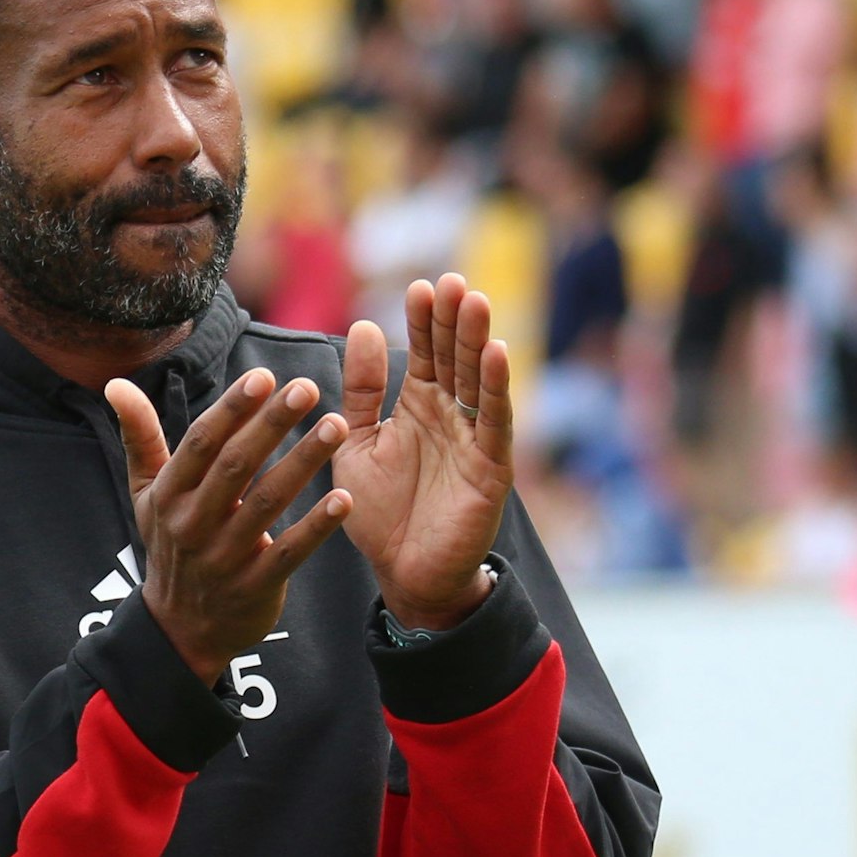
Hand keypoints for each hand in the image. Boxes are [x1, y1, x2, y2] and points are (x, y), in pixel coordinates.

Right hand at [106, 369, 353, 683]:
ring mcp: (224, 559)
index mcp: (169, 495)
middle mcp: (193, 524)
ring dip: (302, 463)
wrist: (180, 630)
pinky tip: (344, 498)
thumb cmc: (170, 544)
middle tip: (307, 388)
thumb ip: (140, 437)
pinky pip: (289, 553)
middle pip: (236, 466)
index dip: (231, 409)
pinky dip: (316, 527)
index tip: (263, 376)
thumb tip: (115, 384)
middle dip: (272, 424)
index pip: (200, 443)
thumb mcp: (146, 493)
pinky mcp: (255, 587)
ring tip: (335, 426)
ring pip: (267, 503)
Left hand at [336, 273, 514, 630]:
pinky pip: (495, 422)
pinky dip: (498, 388)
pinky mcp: (491, 469)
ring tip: (475, 302)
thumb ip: (361, 389)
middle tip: (454, 281)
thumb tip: (361, 324)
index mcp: (417, 406)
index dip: (423, 321)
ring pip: (478, 381)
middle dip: (454, 320)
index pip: (423, 353)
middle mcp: (450, 416)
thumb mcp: (358, 442)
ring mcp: (473, 439)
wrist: (404, 574)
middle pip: (454, 358)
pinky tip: (498, 354)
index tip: (421, 287)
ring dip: (478, 341)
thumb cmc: (380, 513)